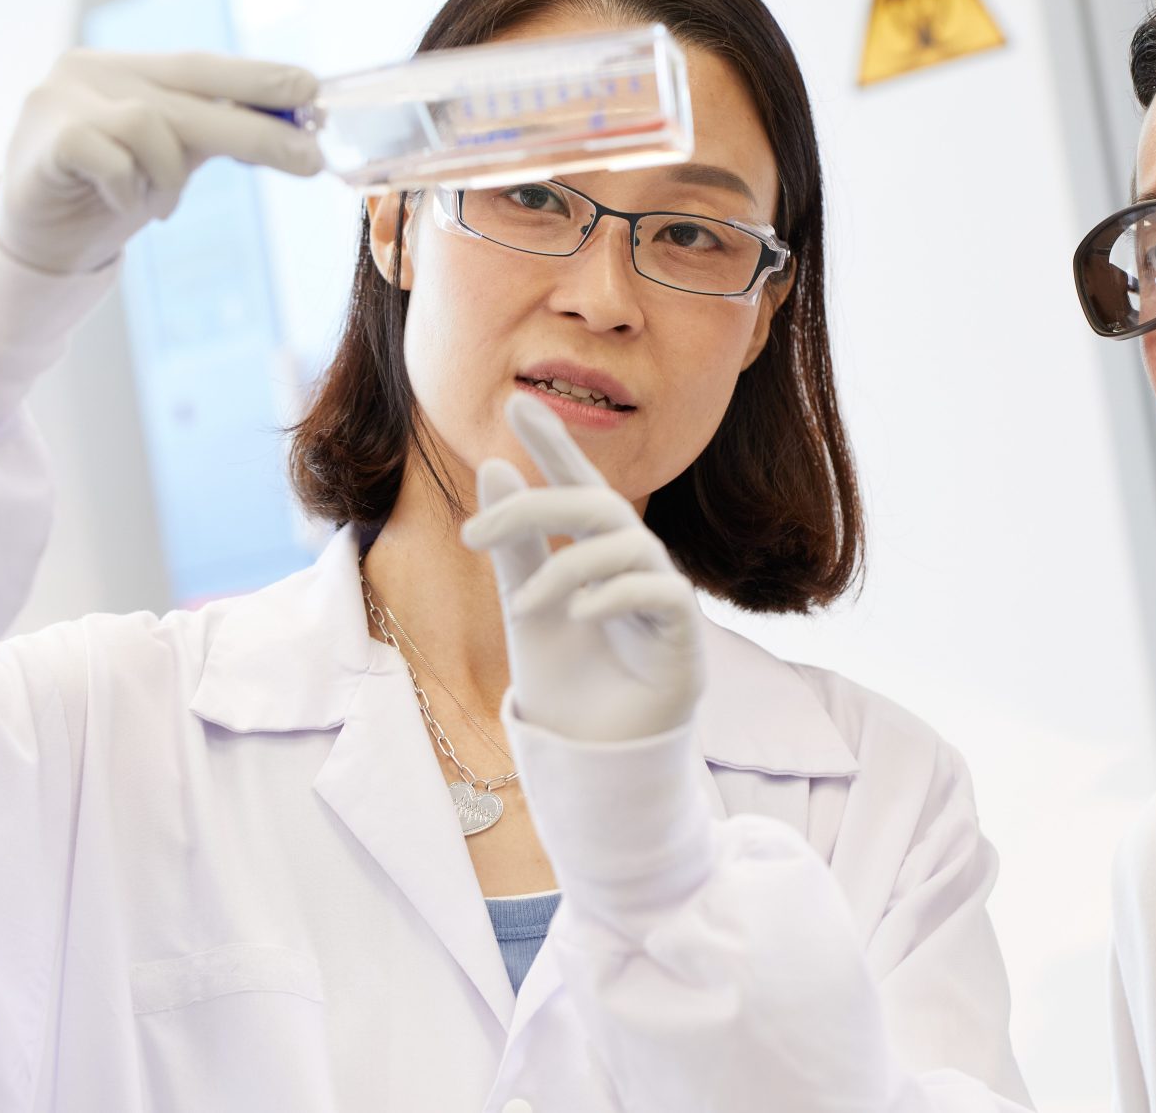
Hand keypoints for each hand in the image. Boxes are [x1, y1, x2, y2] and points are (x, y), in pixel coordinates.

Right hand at [0, 49, 322, 273]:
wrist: (36, 241)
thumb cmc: (109, 194)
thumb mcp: (170, 161)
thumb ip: (216, 135)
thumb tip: (294, 130)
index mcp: (129, 69)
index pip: (204, 66)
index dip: (258, 76)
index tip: (311, 90)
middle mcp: (94, 70)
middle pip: (193, 93)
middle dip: (257, 130)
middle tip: (309, 159)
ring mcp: (62, 97)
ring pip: (154, 125)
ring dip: (171, 176)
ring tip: (159, 205)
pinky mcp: (46, 137)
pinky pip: (114, 158)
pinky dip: (131, 188)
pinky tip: (123, 204)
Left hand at [462, 392, 706, 743]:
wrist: (589, 753)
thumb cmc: (567, 678)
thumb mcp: (524, 604)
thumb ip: (515, 545)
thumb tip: (495, 467)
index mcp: (597, 551)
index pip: (578, 484)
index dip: (554, 443)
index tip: (518, 403)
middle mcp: (634, 562)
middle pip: (597, 504)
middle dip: (535, 507)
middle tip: (473, 533)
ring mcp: (661, 595)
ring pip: (625, 543)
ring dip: (564, 568)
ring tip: (524, 606)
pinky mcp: (682, 634)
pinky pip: (658, 590)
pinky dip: (612, 594)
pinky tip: (577, 615)